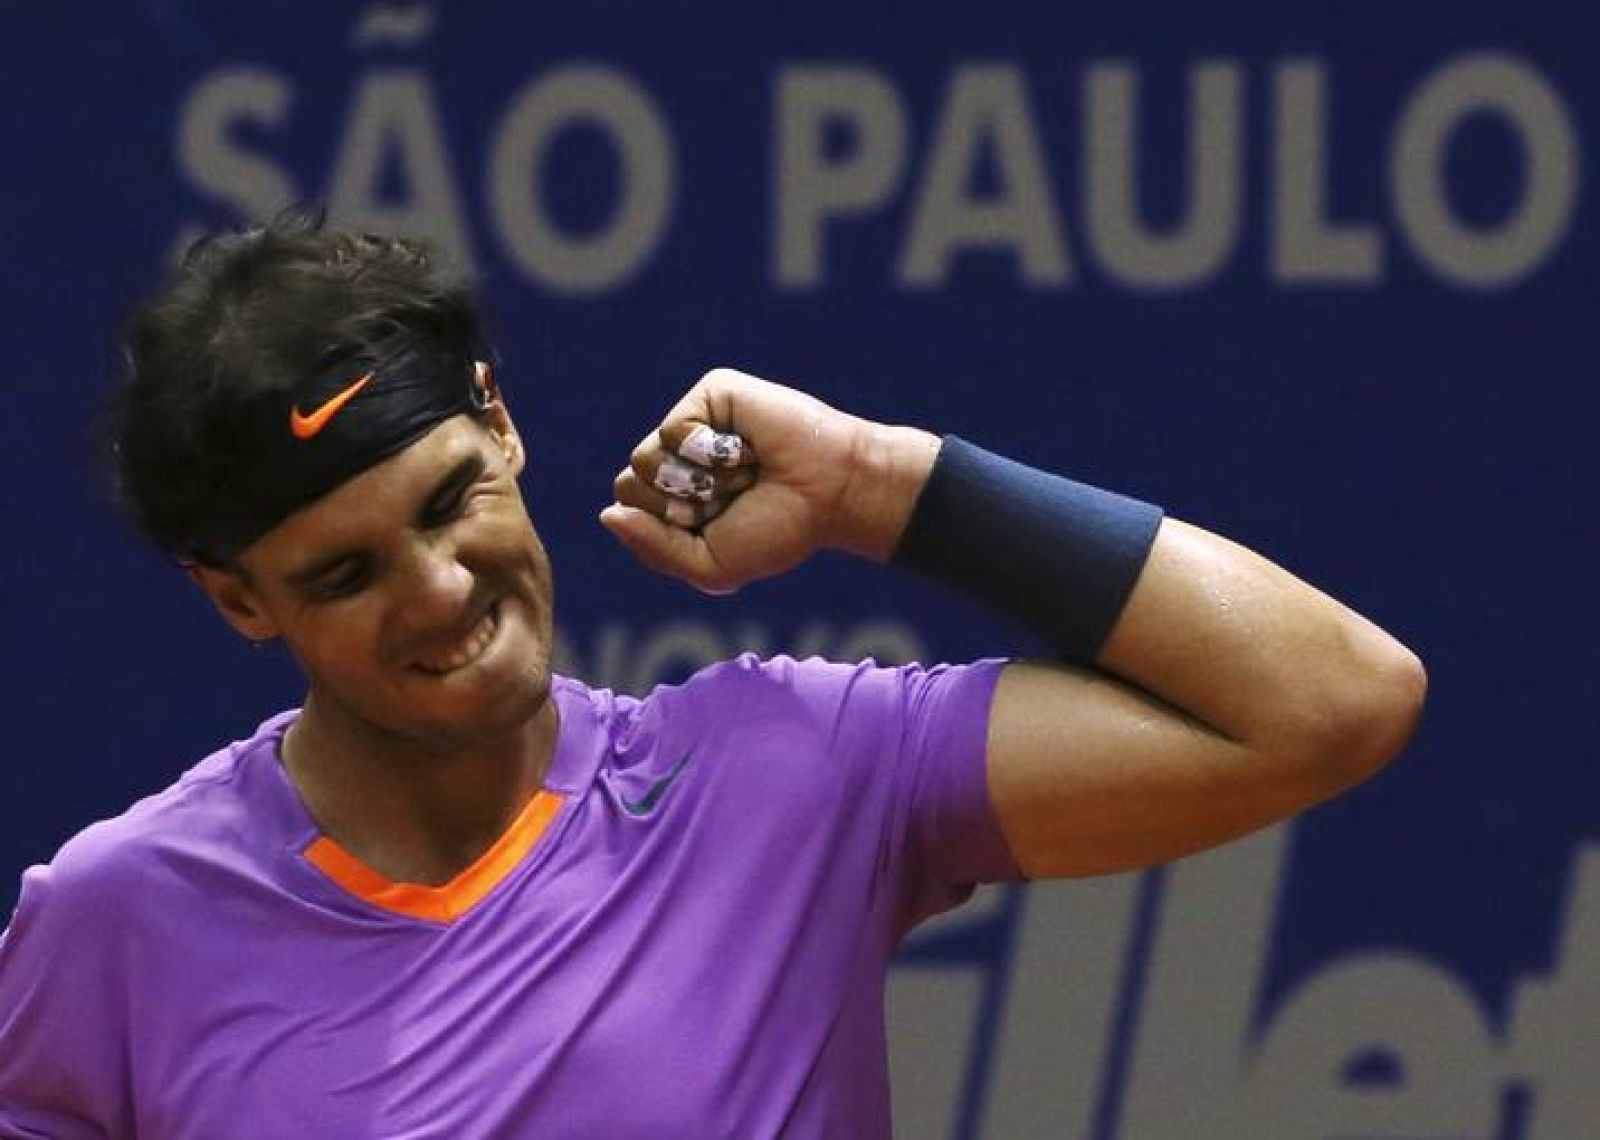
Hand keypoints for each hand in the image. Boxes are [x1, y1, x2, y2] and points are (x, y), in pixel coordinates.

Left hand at [599, 368, 937, 593]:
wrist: (832, 495)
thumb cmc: (778, 530)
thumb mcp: (708, 563)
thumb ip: (652, 547)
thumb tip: (607, 513)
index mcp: (672, 495)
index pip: (628, 510)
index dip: (670, 528)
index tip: (722, 526)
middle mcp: (676, 457)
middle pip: (629, 484)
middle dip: (681, 507)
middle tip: (734, 500)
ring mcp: (691, 423)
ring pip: (645, 458)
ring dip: (701, 483)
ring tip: (745, 475)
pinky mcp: (711, 395)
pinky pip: (675, 430)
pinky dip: (713, 453)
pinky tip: (749, 450)